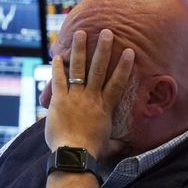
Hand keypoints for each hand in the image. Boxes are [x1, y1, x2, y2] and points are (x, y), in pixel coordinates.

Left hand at [44, 29, 134, 158]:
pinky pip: (58, 79)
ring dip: (80, 50)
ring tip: (81, 33)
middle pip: (99, 69)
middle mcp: (91, 98)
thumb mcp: (108, 146)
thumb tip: (129, 146)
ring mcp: (75, 97)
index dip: (124, 66)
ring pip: (79, 69)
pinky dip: (57, 67)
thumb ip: (117, 142)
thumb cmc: (92, 152)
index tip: (129, 51)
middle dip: (103, 49)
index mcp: (105, 107)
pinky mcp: (59, 100)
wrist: (74, 154)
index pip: (118, 83)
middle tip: (107, 32)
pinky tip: (57, 55)